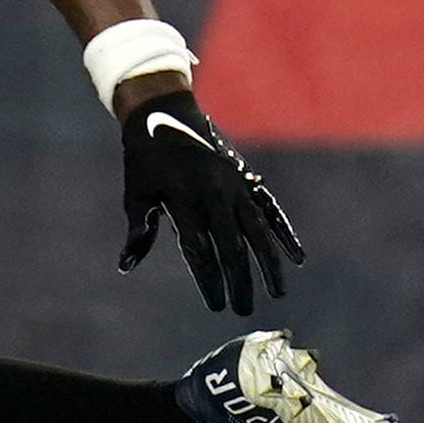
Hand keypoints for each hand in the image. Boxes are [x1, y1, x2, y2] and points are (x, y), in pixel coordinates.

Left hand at [116, 85, 302, 314]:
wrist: (164, 112)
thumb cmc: (145, 159)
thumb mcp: (136, 192)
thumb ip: (138, 229)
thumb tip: (127, 266)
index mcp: (184, 199)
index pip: (200, 249)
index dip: (209, 280)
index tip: (216, 306)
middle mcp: (214, 193)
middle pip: (232, 245)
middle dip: (240, 280)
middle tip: (243, 310)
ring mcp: (234, 185)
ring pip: (257, 230)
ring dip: (268, 263)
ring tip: (277, 293)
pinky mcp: (246, 178)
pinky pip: (269, 209)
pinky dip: (284, 232)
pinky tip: (296, 256)